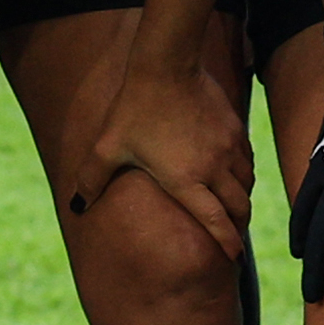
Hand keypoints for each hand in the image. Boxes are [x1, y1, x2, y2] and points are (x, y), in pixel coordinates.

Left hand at [69, 50, 252, 258]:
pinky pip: (247, 161)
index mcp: (186, 181)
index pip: (216, 222)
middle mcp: (213, 169)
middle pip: (239, 208)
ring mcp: (228, 148)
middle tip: (233, 235)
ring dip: (242, 200)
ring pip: (246, 185)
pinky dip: (244, 175)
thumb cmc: (134, 108)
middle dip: (238, 226)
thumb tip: (76, 206)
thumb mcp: (108, 146)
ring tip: (234, 207)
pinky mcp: (235, 129)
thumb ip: (92, 179)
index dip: (228, 244)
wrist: (166, 65)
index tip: (234, 259)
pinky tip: (233, 173)